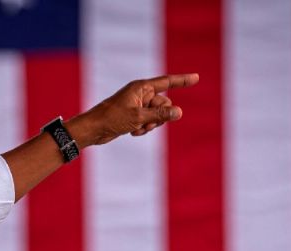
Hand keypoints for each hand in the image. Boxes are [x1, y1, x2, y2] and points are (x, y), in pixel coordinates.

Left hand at [67, 73, 198, 146]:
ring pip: (158, 115)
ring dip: (151, 125)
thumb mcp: (139, 117)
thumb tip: (179, 112)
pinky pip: (148, 122)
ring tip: (137, 128)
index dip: (182, 80)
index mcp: (141, 87)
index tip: (196, 78)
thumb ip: (160, 114)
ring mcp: (138, 105)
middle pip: (164, 104)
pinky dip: (143, 129)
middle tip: (147, 123)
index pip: (167, 82)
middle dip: (160, 116)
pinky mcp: (134, 116)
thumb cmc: (112, 118)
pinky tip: (132, 132)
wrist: (94, 129)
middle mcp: (141, 94)